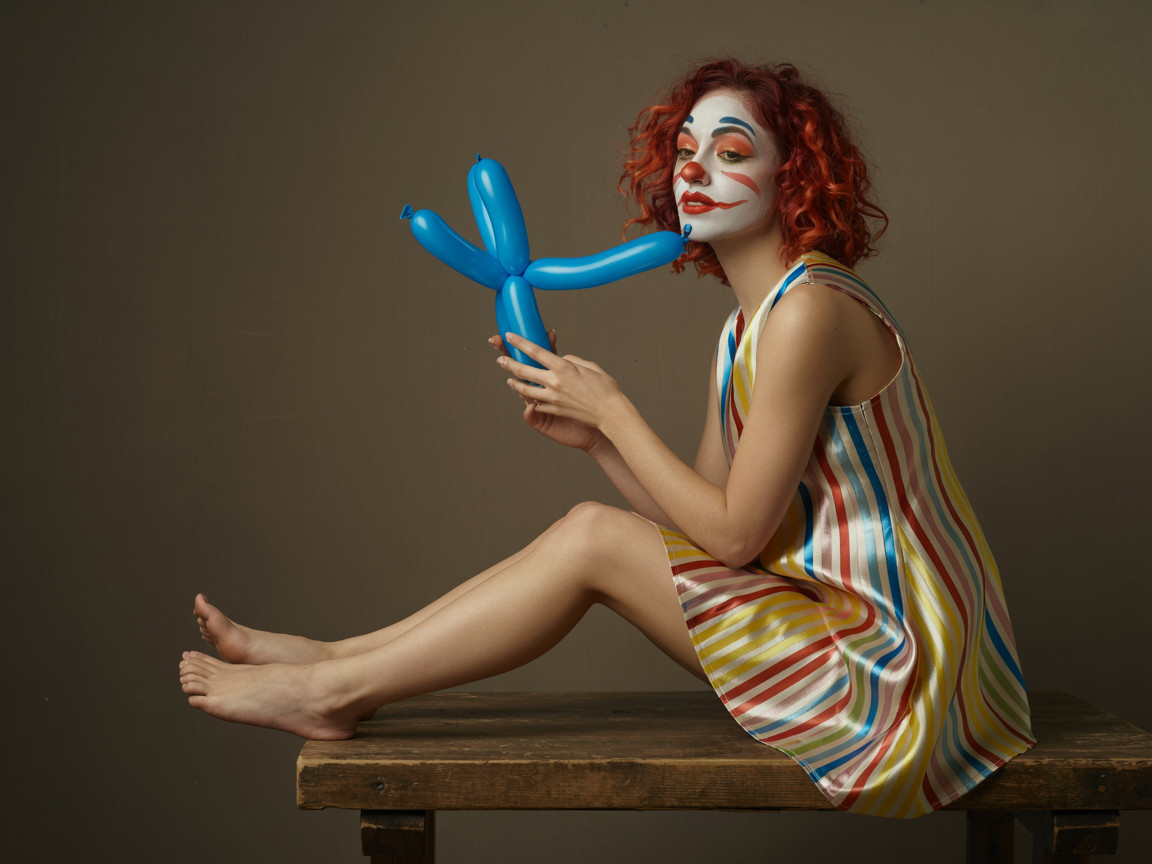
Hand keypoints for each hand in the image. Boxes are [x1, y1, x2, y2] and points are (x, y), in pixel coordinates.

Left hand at [490, 332, 612, 451]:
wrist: (610, 413)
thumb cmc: (605, 388)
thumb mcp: (589, 366)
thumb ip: (571, 361)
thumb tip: (561, 361)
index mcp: (563, 367)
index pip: (535, 351)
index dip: (519, 343)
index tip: (509, 337)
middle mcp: (554, 382)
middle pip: (523, 370)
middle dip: (509, 362)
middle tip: (500, 359)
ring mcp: (553, 398)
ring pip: (525, 389)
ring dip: (515, 383)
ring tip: (509, 380)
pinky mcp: (555, 410)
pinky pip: (537, 404)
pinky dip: (530, 399)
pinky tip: (526, 397)